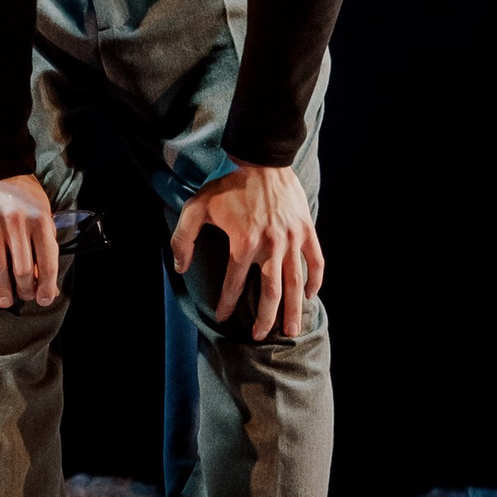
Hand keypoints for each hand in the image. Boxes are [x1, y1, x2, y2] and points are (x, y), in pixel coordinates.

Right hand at [0, 174, 58, 310]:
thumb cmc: (21, 195)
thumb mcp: (41, 212)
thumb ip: (45, 243)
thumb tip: (48, 285)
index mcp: (39, 218)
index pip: (46, 260)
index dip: (46, 285)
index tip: (44, 299)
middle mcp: (16, 220)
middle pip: (22, 268)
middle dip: (25, 289)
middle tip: (23, 297)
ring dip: (2, 290)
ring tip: (5, 301)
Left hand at [170, 161, 322, 342]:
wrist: (262, 160)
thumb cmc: (228, 185)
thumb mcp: (196, 208)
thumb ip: (182, 239)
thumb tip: (180, 267)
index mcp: (244, 243)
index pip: (234, 284)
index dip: (227, 304)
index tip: (222, 317)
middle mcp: (270, 246)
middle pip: (271, 293)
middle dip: (265, 318)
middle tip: (259, 336)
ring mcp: (291, 239)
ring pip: (295, 283)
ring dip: (293, 309)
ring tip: (291, 331)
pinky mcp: (306, 230)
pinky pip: (315, 261)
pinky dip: (315, 280)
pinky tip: (310, 296)